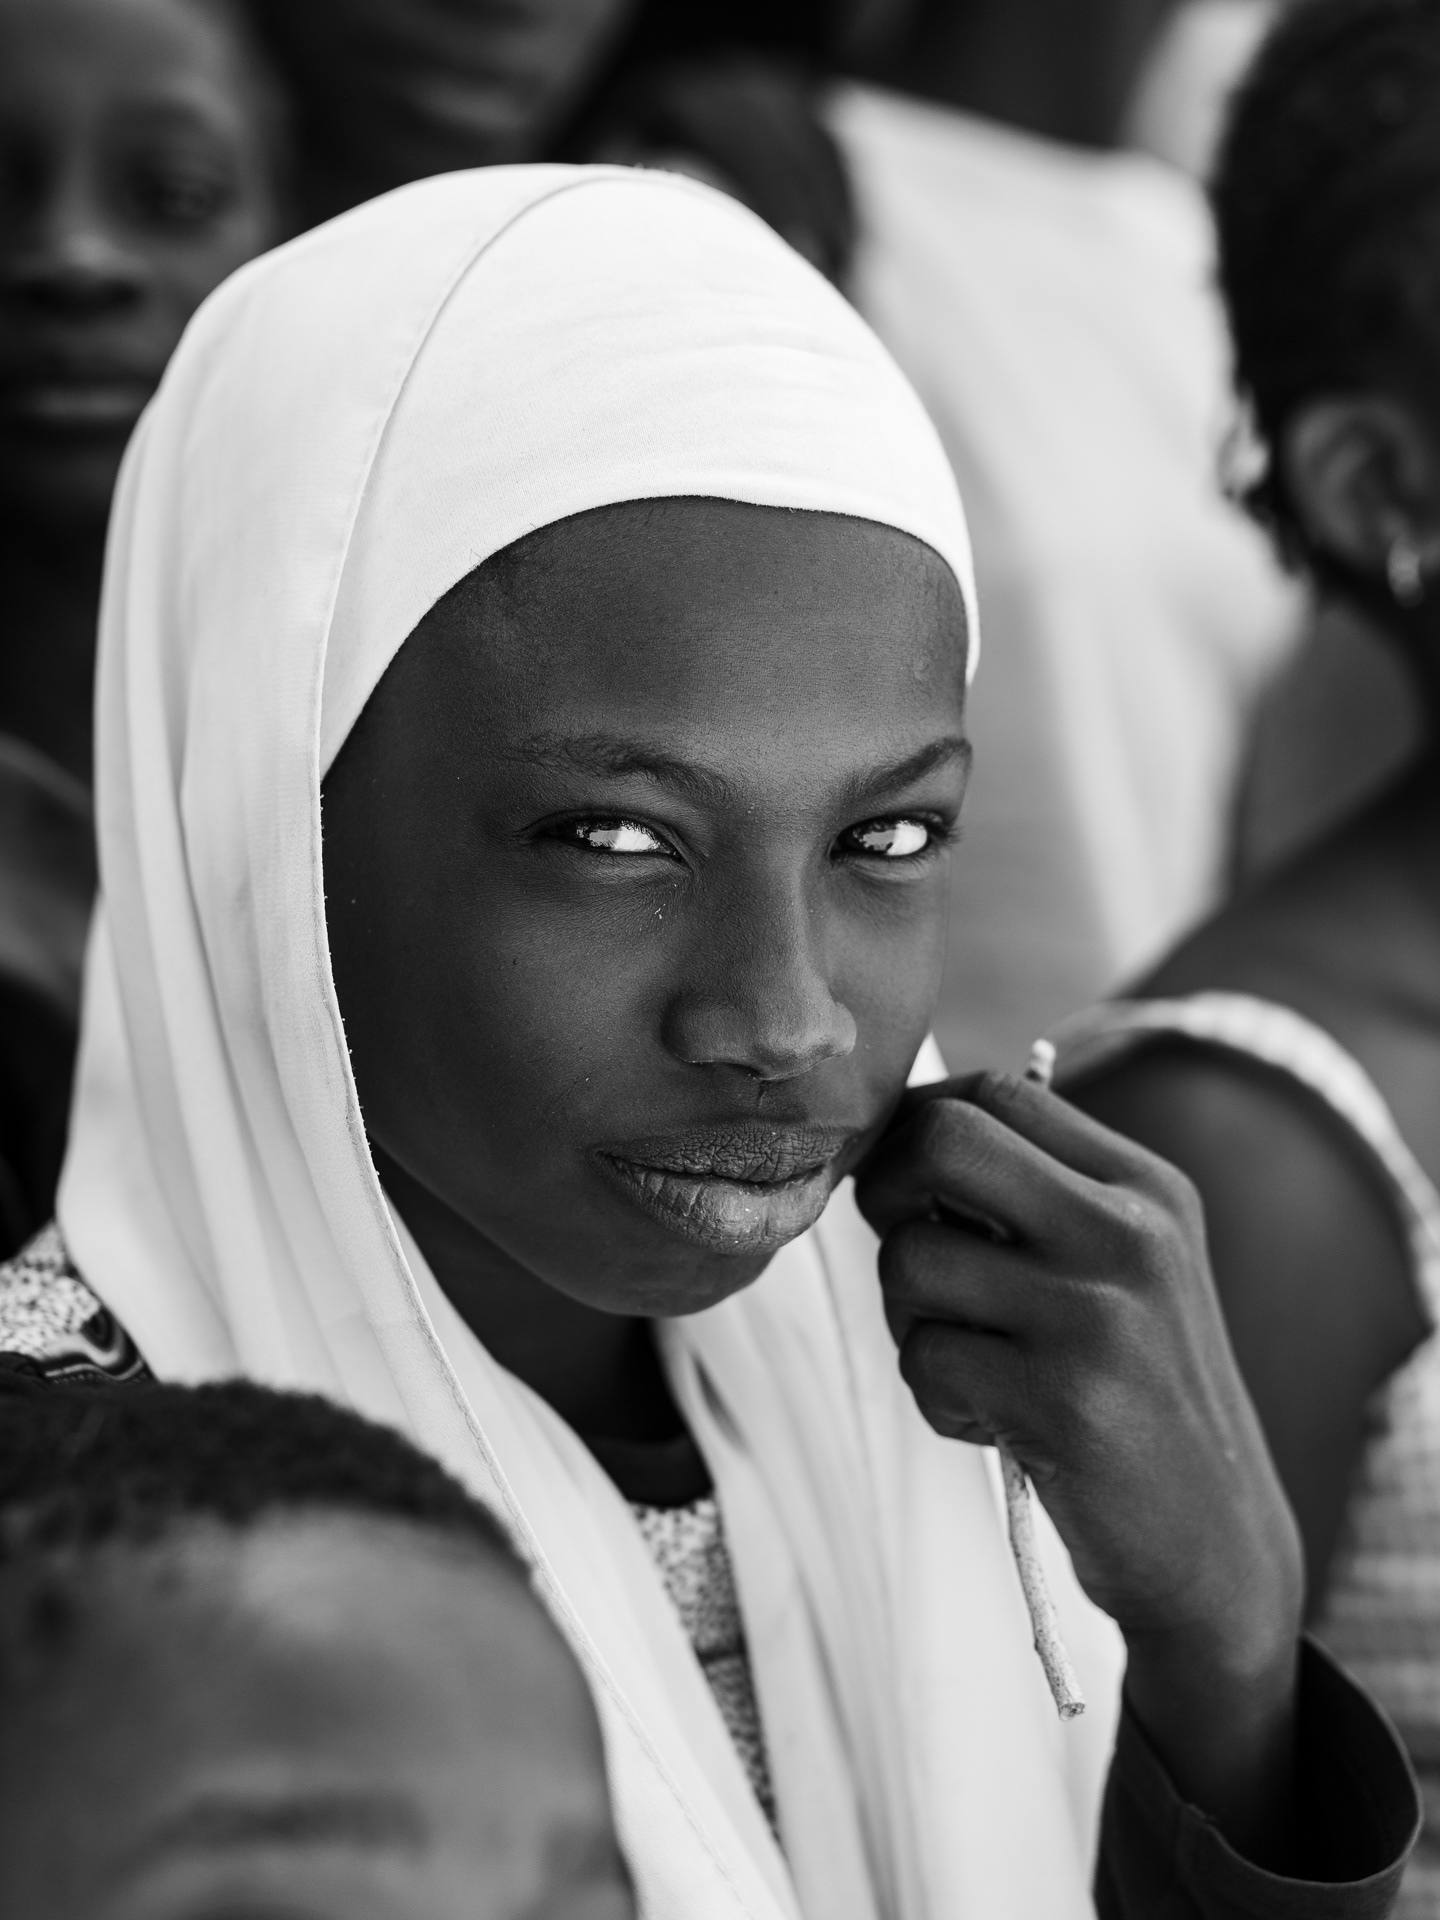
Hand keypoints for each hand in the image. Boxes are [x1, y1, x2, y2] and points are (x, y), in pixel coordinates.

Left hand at [855, 1071, 1302, 1860]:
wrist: (1215, 1545)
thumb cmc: (1132, 1393)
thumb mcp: (1121, 1268)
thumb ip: (1034, 1194)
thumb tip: (900, 1134)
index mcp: (1146, 1185)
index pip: (998, 1089)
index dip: (919, 1125)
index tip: (906, 1186)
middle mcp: (1132, 1232)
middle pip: (944, 1140)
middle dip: (886, 1191)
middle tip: (907, 1255)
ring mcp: (1102, 1313)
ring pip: (913, 1260)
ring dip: (908, 1321)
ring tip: (969, 1364)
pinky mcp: (1067, 1400)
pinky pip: (926, 1360)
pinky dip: (935, 1398)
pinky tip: (992, 1423)